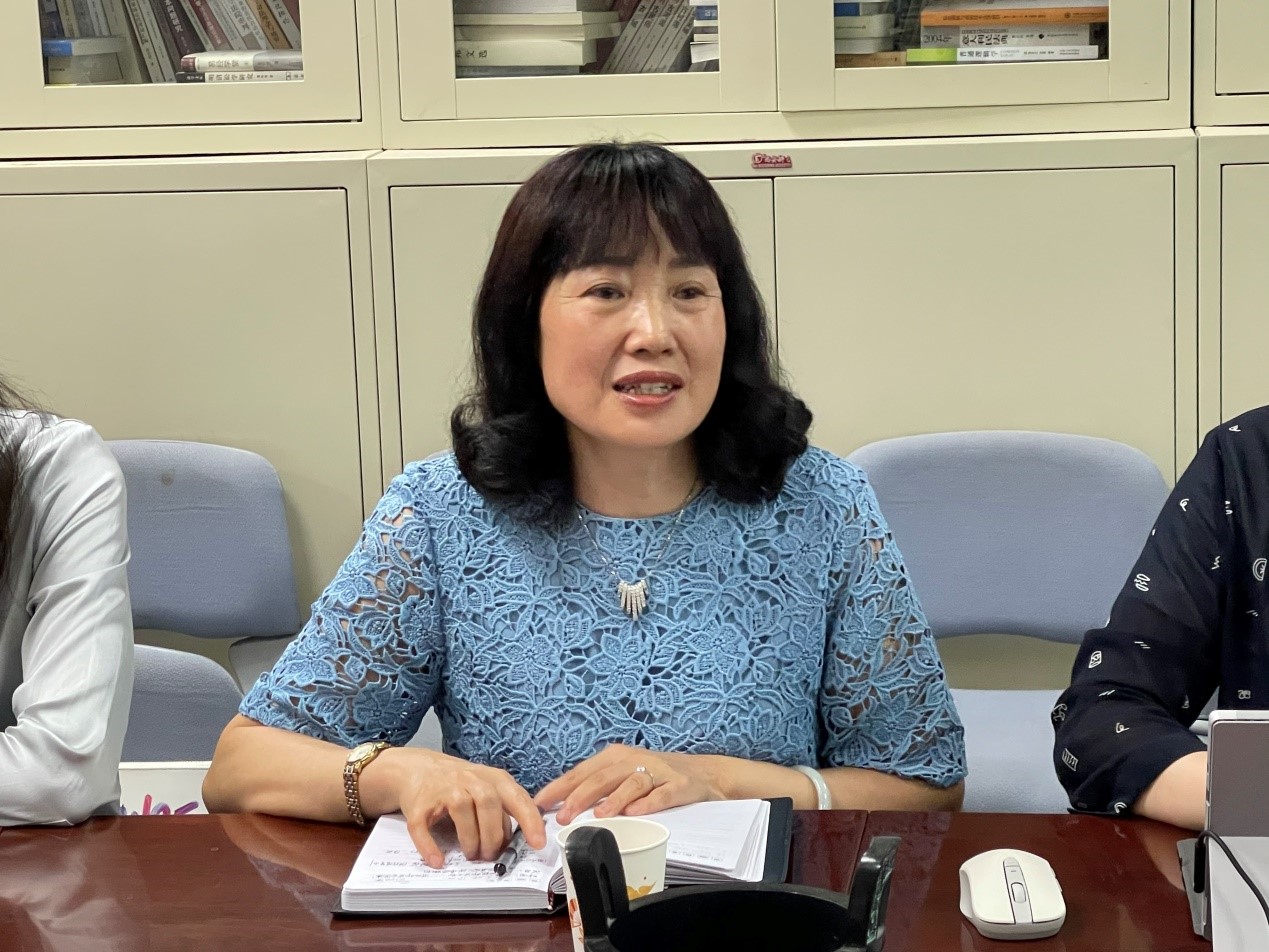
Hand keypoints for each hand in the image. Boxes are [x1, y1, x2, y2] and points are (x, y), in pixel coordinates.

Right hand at [374, 748, 546, 869]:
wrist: (416, 768)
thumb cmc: (458, 783)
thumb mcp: (487, 787)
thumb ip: (505, 807)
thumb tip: (524, 836)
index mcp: (490, 778)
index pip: (515, 796)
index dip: (529, 820)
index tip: (538, 842)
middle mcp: (467, 779)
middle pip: (488, 803)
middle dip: (493, 835)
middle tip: (492, 855)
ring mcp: (442, 790)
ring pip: (461, 810)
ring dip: (470, 838)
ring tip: (472, 854)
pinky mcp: (418, 805)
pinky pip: (423, 826)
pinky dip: (430, 846)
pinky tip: (437, 860)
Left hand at [533, 745, 724, 823]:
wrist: (703, 773)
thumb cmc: (656, 776)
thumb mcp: (623, 776)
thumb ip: (597, 789)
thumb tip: (561, 808)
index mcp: (615, 758)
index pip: (581, 772)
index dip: (559, 787)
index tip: (539, 803)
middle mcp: (633, 760)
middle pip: (601, 777)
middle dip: (579, 797)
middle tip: (563, 816)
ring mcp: (657, 771)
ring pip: (630, 783)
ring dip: (613, 800)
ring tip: (598, 815)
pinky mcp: (678, 785)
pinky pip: (661, 794)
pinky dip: (648, 803)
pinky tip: (635, 813)